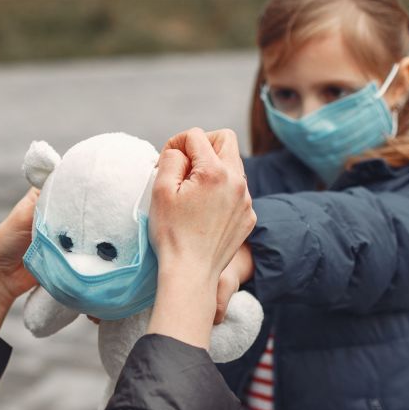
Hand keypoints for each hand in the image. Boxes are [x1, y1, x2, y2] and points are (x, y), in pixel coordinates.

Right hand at [147, 128, 255, 347]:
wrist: (191, 273)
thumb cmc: (171, 234)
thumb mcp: (160, 190)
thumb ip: (170, 159)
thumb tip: (180, 151)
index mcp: (215, 171)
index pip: (196, 136)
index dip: (176, 143)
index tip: (166, 161)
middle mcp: (238, 181)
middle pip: (225, 140)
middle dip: (202, 145)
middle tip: (185, 165)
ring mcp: (247, 200)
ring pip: (233, 167)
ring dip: (213, 170)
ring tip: (193, 192)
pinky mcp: (249, 217)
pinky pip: (237, 192)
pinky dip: (221, 193)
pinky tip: (205, 212)